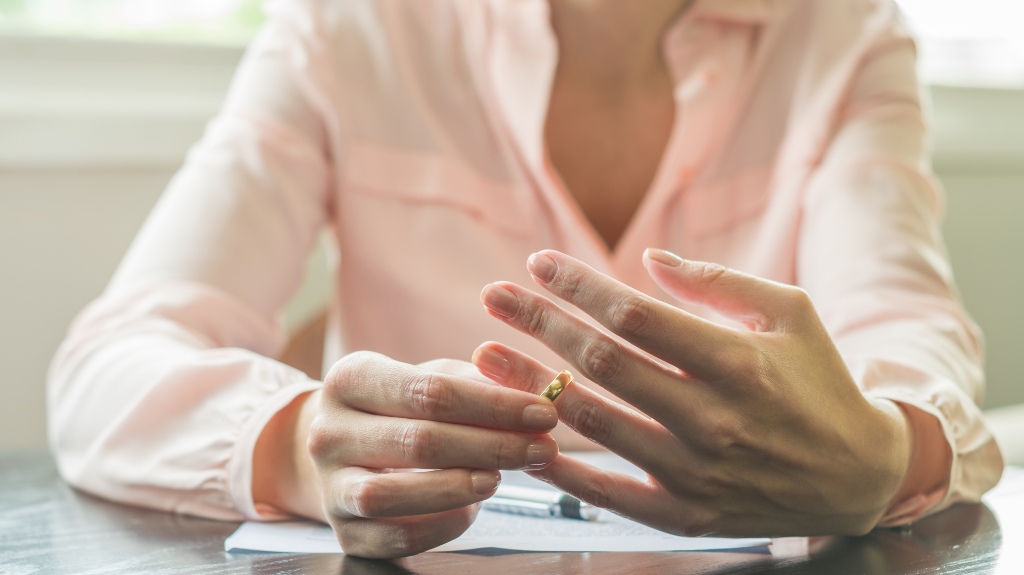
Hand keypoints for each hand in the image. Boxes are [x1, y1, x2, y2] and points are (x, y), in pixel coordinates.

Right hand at [301, 352, 558, 557]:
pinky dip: (440, 525)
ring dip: (457, 487)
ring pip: (391, 495)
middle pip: (418, 442)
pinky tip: (471, 508)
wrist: (340, 447)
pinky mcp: (343, 531)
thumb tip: (530, 395)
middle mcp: (328, 431)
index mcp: (349, 378)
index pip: (429, 391)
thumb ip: (476, 383)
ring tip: (500, 478)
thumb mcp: (428, 377)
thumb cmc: (398, 407)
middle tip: (542, 448)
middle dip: (492, 446)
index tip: (542, 413)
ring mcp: (330, 484)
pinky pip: (394, 538)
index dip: (494, 405)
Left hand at [474, 249, 911, 536]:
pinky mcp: (686, 515)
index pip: (636, 316)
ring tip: (485, 354)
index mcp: (738, 362)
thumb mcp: (790, 313)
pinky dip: (559, 467)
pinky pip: (607, 493)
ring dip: (531, 386)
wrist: (860, 477)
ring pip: (593, 424)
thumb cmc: (820, 381)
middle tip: (492, 296)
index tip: (537, 264)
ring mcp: (696, 473)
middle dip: (539, 323)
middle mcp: (713, 419)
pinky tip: (521, 436)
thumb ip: (717, 283)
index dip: (579, 286)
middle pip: (602, 363)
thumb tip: (647, 260)